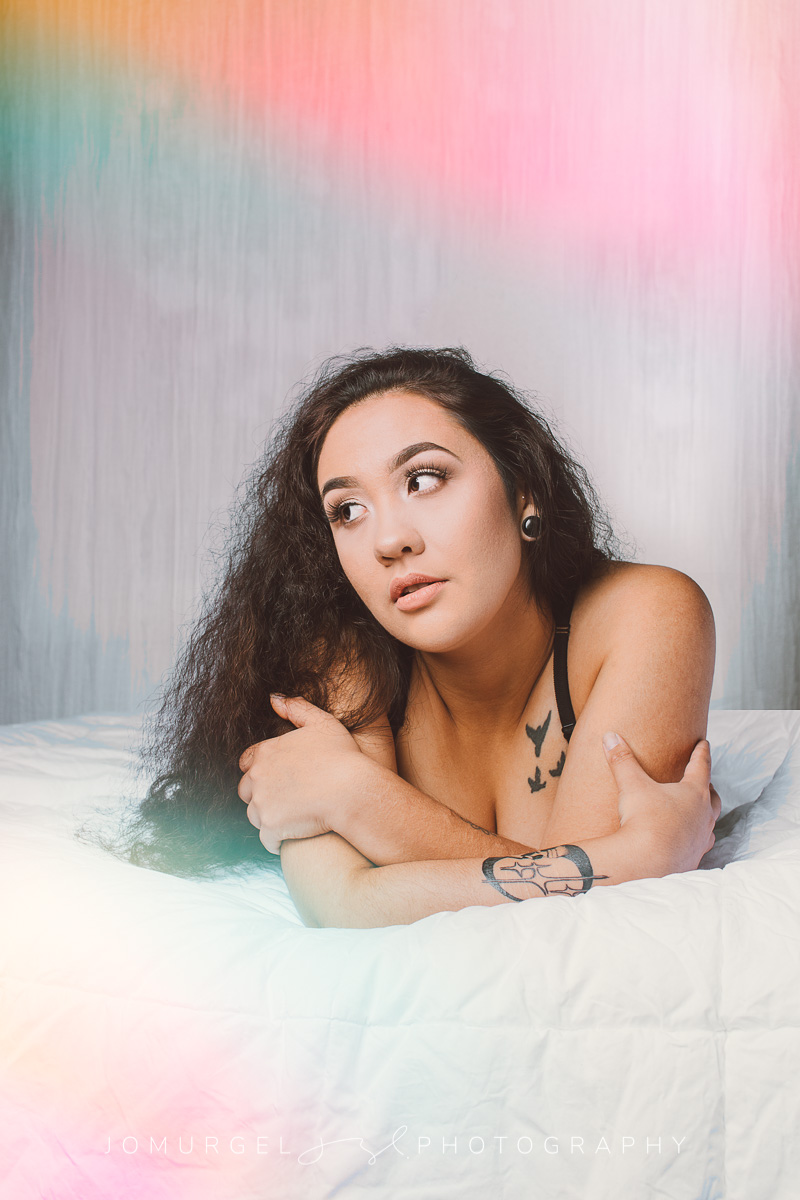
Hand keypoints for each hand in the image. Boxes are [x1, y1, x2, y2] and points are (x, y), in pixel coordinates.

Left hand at [238, 694, 370, 854]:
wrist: (352, 791)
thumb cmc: (343, 756)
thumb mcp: (323, 723)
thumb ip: (297, 708)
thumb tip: (274, 699)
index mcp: (265, 753)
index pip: (246, 762)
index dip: (261, 769)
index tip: (279, 777)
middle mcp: (256, 778)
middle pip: (246, 791)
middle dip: (262, 795)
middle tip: (287, 799)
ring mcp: (261, 805)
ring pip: (255, 815)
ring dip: (269, 817)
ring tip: (293, 816)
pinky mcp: (270, 828)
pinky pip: (266, 839)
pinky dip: (277, 839)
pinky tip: (293, 834)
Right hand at [602, 732, 720, 875]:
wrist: (647, 862)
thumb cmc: (645, 820)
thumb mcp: (632, 785)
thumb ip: (622, 760)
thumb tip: (610, 737)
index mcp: (694, 793)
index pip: (701, 766)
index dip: (702, 753)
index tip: (704, 744)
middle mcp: (704, 815)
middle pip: (712, 796)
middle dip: (708, 786)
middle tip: (703, 780)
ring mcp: (701, 838)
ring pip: (710, 821)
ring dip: (706, 814)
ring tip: (699, 811)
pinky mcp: (693, 858)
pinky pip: (701, 845)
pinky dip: (697, 838)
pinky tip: (690, 840)